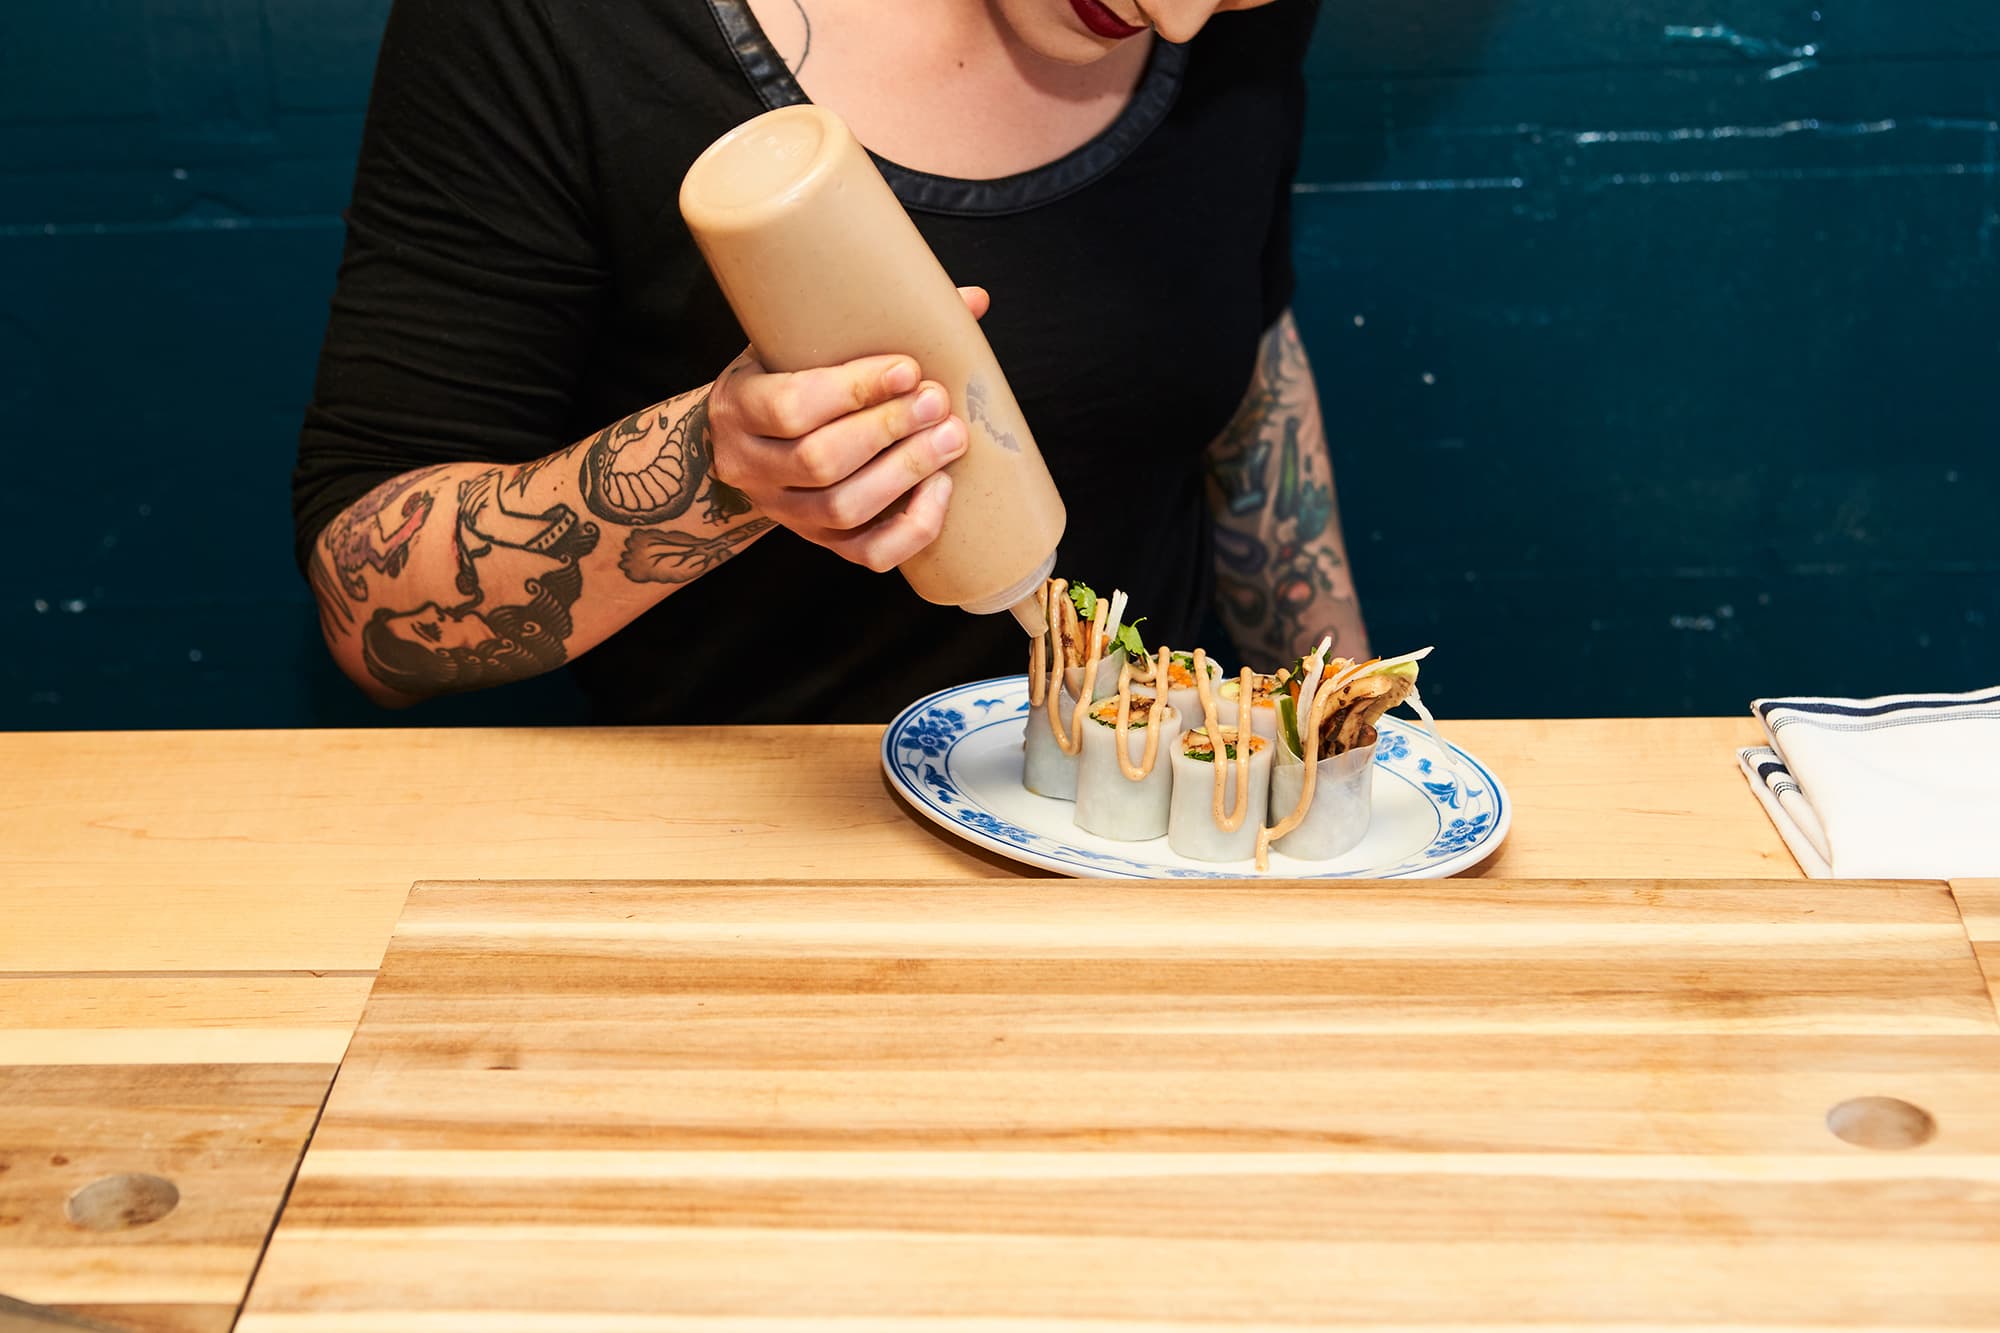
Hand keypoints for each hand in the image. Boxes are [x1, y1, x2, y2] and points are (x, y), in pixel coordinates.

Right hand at [706, 286, 989, 571]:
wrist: (743, 441)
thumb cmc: (785, 376)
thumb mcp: (799, 340)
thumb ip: (867, 319)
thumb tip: (974, 299)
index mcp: (738, 406)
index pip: (790, 406)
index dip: (853, 390)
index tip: (907, 369)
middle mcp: (751, 466)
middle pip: (820, 461)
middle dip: (887, 430)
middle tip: (936, 402)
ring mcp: (784, 512)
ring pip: (843, 509)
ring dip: (905, 472)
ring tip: (950, 438)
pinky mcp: (819, 542)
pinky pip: (868, 553)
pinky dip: (912, 527)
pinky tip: (942, 489)